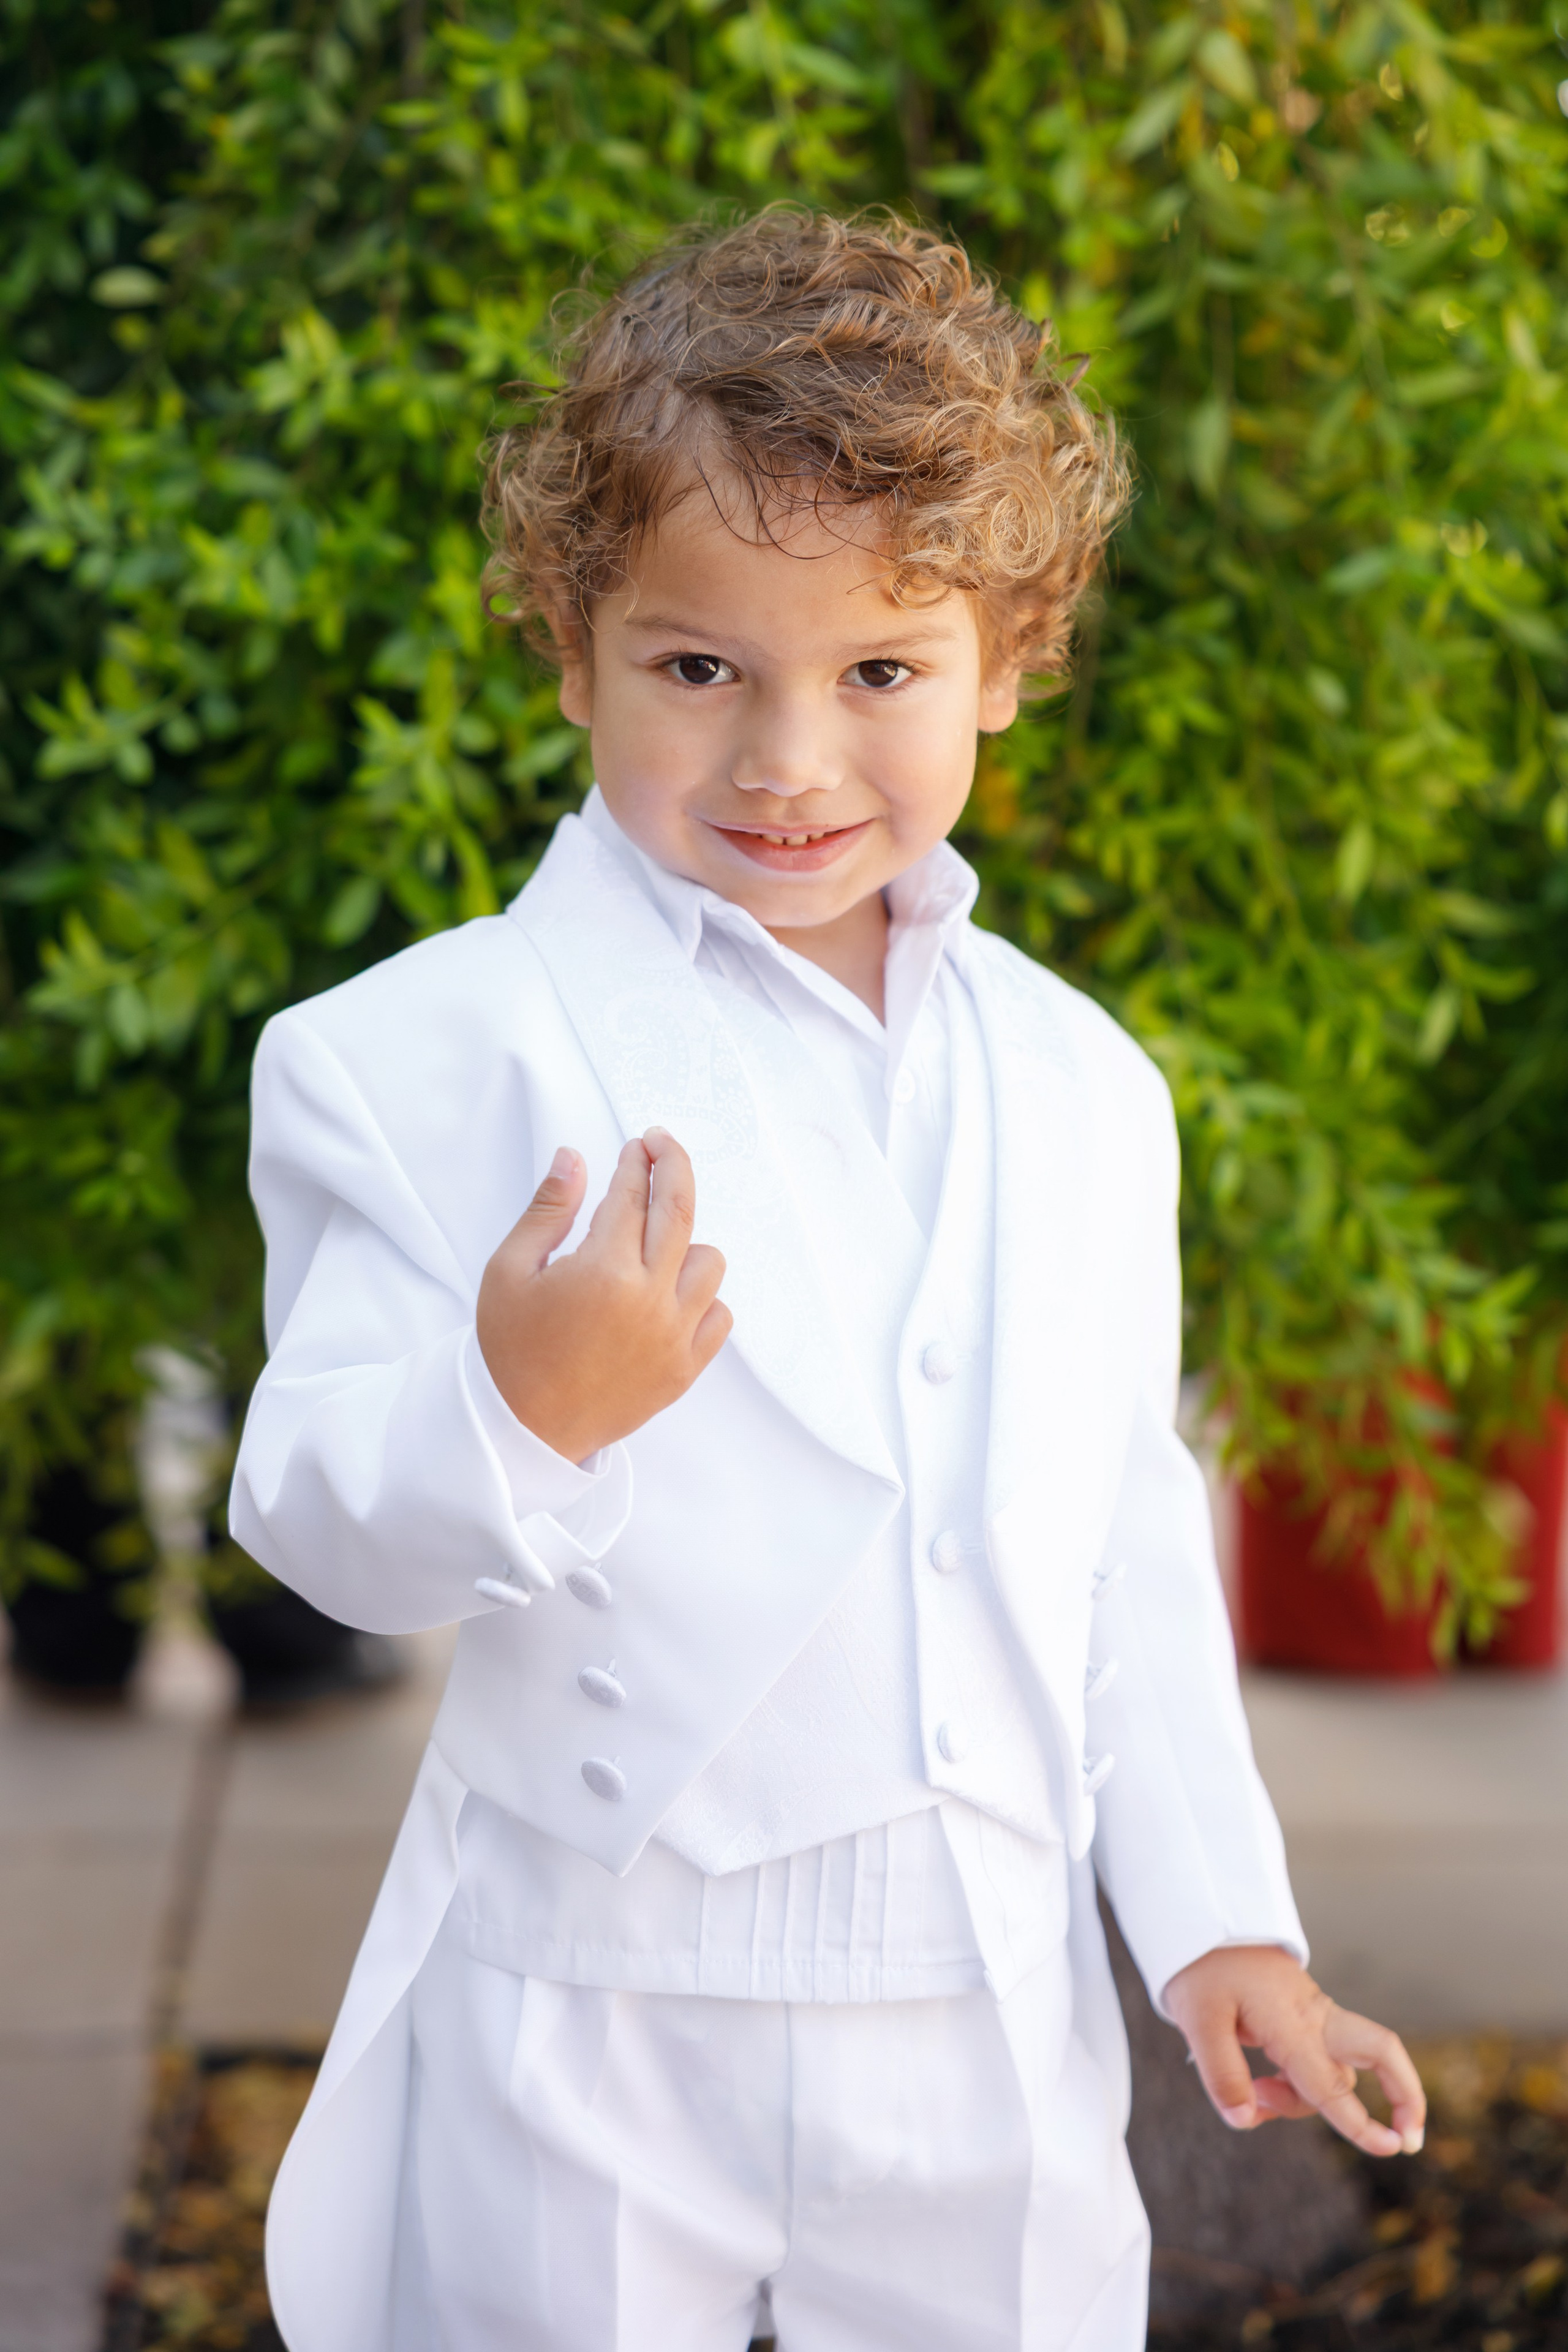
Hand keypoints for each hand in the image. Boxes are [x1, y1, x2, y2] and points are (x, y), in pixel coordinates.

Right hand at [476, 1129, 731, 1461]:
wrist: (524, 1431)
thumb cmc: (510, 1352)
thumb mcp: (509, 1271)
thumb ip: (547, 1209)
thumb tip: (574, 1157)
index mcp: (603, 1271)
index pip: (632, 1195)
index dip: (635, 1163)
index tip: (636, 1147)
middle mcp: (649, 1299)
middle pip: (679, 1211)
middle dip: (673, 1167)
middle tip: (662, 1146)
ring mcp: (674, 1336)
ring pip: (709, 1262)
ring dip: (686, 1242)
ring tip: (653, 1244)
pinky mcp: (685, 1368)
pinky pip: (719, 1315)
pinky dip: (702, 1296)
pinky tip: (669, 1292)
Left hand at [1163, 1944, 1425, 2158]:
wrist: (1202, 1918)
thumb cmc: (1201, 1966)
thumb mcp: (1197, 2020)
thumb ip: (1222, 2075)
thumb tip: (1245, 2121)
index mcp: (1292, 2022)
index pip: (1331, 2086)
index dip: (1360, 2124)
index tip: (1391, 2149)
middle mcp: (1314, 2018)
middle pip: (1381, 2052)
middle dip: (1404, 2093)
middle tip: (1406, 2139)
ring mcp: (1312, 2014)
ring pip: (1336, 2070)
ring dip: (1308, 2100)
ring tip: (1256, 2099)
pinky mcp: (1300, 2014)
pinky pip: (1316, 2059)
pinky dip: (1301, 2085)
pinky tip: (1264, 2090)